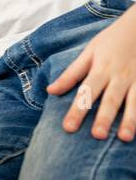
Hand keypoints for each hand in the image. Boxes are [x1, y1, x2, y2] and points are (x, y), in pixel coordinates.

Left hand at [47, 19, 135, 140]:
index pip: (86, 92)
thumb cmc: (111, 41)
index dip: (77, 110)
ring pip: (134, 102)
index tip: (68, 128)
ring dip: (130, 120)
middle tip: (97, 136)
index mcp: (101, 68)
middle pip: (110, 99)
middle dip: (104, 118)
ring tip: (125, 138)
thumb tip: (51, 91)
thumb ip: (72, 73)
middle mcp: (120, 76)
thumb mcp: (89, 52)